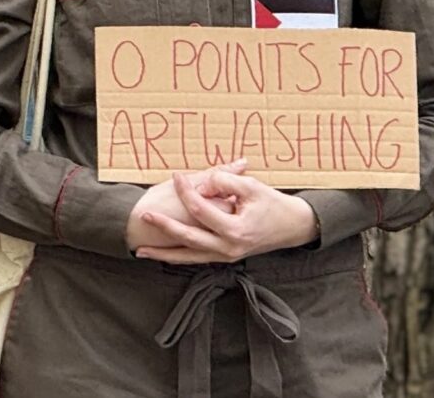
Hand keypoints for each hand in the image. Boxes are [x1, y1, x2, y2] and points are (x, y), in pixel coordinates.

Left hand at [129, 161, 317, 263]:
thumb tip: (202, 182)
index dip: (186, 190)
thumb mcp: (253, 187)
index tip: (176, 175)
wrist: (293, 227)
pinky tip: (163, 254)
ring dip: (164, 253)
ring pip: (189, 257)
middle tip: (145, 215)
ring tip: (140, 250)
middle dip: (164, 227)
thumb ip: (226, 182)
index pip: (201, 209)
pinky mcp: (224, 258)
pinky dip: (179, 256)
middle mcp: (228, 248)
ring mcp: (226, 257)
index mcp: (236, 230)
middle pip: (188, 238)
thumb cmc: (273, 204)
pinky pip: (196, 259)